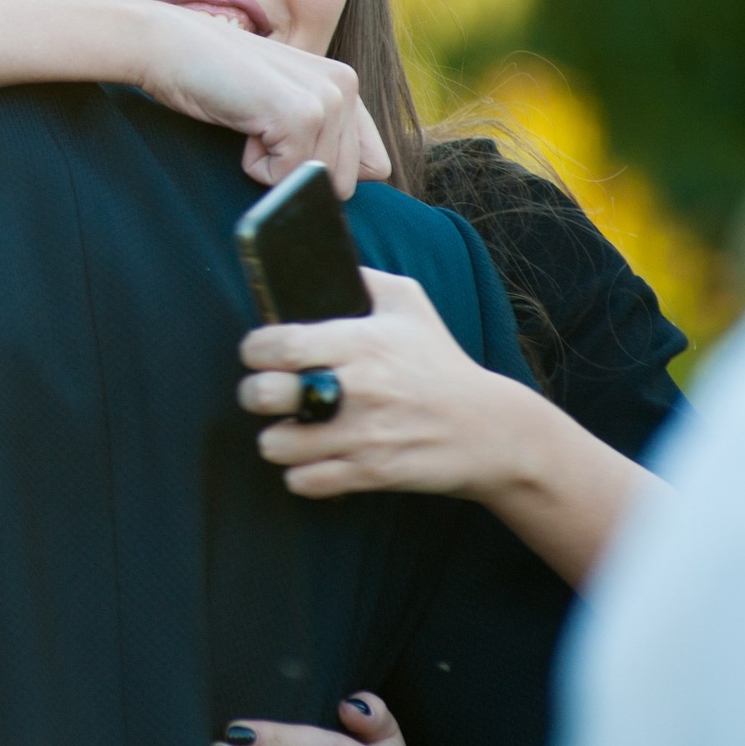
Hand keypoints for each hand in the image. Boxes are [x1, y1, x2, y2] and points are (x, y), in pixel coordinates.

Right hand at [136, 5, 390, 194]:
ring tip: (248, 120)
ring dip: (273, 166)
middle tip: (260, 126)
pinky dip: (254, 166)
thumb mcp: (280, 101)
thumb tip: (355, 183)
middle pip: (344, 182)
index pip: (375, 164)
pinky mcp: (300, 115)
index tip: (284, 139)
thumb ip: (325, 132)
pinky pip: (286, 178)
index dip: (325, 169)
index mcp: (347, 83)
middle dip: (296, 170)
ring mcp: (326, 99)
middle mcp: (347, 85)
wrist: (168, 47)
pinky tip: (240, 122)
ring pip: (316, 183)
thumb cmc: (214, 77)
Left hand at [241, 270, 659, 584]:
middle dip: (254, 393)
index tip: (259, 354)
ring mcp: (363, 436)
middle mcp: (358, 389)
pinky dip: (301, 473)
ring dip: (277, 438)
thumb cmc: (441, 362)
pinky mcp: (371, 474)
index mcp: (362, 342)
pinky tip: (314, 458)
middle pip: (265, 394)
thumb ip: (362, 279)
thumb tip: (318, 264)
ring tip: (291, 429)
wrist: (491, 429)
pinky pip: (303, 481)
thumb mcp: (409, 304)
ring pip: (275, 444)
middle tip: (268, 392)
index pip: (278, 344)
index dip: (255, 349)